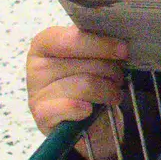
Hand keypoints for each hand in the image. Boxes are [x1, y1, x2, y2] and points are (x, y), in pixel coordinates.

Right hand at [26, 26, 127, 159]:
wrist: (82, 121)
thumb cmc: (87, 80)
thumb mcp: (90, 57)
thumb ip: (96, 45)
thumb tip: (119, 45)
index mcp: (45, 43)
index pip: (73, 38)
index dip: (101, 44)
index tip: (123, 51)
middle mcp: (37, 65)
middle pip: (87, 63)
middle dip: (112, 72)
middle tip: (118, 79)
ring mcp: (36, 91)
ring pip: (86, 85)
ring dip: (108, 91)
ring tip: (113, 95)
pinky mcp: (41, 115)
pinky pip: (69, 107)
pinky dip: (84, 108)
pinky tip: (89, 110)